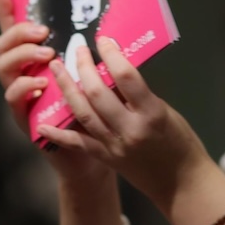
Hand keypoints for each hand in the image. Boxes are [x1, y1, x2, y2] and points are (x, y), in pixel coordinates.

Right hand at [0, 0, 108, 181]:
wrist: (91, 156)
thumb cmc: (95, 112)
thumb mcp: (95, 77)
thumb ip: (92, 55)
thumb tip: (107, 26)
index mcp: (37, 59)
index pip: (16, 30)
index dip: (5, 11)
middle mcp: (23, 73)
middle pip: (3, 45)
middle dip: (18, 33)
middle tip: (43, 32)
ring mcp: (20, 95)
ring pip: (3, 68)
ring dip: (22, 56)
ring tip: (46, 55)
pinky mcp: (23, 116)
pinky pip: (12, 99)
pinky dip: (23, 88)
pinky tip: (38, 83)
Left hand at [40, 36, 215, 213]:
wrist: (182, 185)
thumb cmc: (181, 143)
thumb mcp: (166, 112)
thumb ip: (140, 96)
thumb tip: (115, 75)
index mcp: (151, 113)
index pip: (126, 77)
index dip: (111, 55)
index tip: (102, 40)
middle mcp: (130, 129)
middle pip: (98, 93)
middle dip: (83, 67)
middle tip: (76, 50)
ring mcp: (114, 146)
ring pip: (83, 113)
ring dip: (67, 89)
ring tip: (56, 69)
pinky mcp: (106, 158)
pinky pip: (77, 143)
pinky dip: (58, 134)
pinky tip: (42, 124)